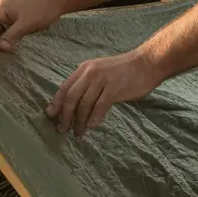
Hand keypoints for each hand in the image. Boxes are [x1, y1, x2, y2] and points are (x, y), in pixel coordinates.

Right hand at [0, 0, 64, 51]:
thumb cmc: (42, 8)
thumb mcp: (26, 25)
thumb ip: (11, 36)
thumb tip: (0, 47)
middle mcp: (1, 5)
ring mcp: (9, 6)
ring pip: (0, 26)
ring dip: (4, 37)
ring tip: (6, 51)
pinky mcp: (17, 10)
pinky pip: (8, 23)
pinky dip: (10, 32)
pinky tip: (15, 42)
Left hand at [46, 49, 162, 136]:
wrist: (147, 63)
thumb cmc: (125, 70)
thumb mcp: (101, 71)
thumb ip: (88, 84)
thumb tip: (76, 104)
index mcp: (85, 69)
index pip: (65, 87)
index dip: (56, 103)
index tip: (50, 115)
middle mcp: (90, 73)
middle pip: (70, 97)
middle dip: (64, 116)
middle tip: (62, 129)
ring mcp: (102, 80)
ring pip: (84, 104)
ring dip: (79, 122)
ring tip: (78, 133)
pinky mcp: (114, 88)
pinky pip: (100, 106)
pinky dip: (94, 118)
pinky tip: (92, 126)